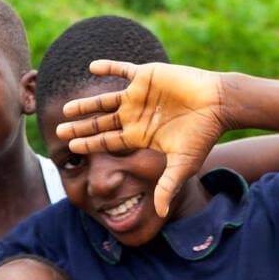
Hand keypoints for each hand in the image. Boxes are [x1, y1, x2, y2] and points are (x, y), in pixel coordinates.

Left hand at [57, 60, 226, 216]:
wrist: (220, 104)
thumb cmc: (202, 134)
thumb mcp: (182, 164)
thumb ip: (167, 186)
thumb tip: (159, 213)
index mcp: (139, 135)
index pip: (107, 141)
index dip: (88, 144)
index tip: (69, 149)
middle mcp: (135, 115)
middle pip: (100, 122)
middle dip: (80, 128)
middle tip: (58, 131)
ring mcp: (139, 95)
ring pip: (105, 100)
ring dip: (86, 104)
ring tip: (67, 108)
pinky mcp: (148, 76)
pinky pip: (123, 70)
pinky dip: (108, 67)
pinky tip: (91, 66)